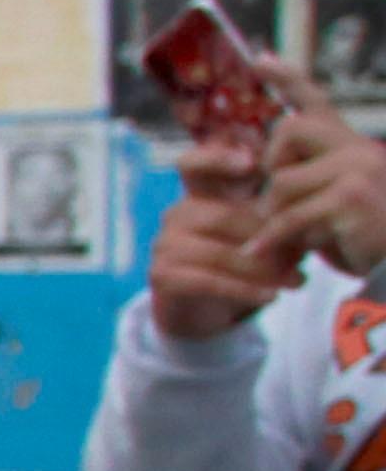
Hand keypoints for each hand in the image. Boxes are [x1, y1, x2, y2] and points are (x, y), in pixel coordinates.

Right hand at [149, 144, 310, 342]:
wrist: (203, 312)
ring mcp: (165, 244)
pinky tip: (271, 296)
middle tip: (304, 255)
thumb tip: (308, 218)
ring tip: (296, 280)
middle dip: (266, 236)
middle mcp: (177, 215)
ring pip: (217, 252)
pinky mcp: (162, 275)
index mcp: (199, 197)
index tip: (250, 162)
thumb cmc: (239, 267)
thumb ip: (277, 222)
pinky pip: (208, 280)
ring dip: (261, 269)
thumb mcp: (261, 238)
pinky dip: (244, 290)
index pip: (193, 165)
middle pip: (222, 216)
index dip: (216, 158)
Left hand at [251, 92, 385, 281]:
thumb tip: (256, 171)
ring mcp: (357, 169)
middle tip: (283, 201)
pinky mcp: (350, 197)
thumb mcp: (330, 199)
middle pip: (287, 132)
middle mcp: (357, 148)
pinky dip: (272, 237)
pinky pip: (290, 215)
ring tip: (303, 233)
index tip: (261, 59)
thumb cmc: (361, 235)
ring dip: (279, 215)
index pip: (317, 100)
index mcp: (350, 144)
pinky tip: (261, 250)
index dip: (287, 78)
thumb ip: (304, 178)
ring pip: (282, 183)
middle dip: (273, 169)